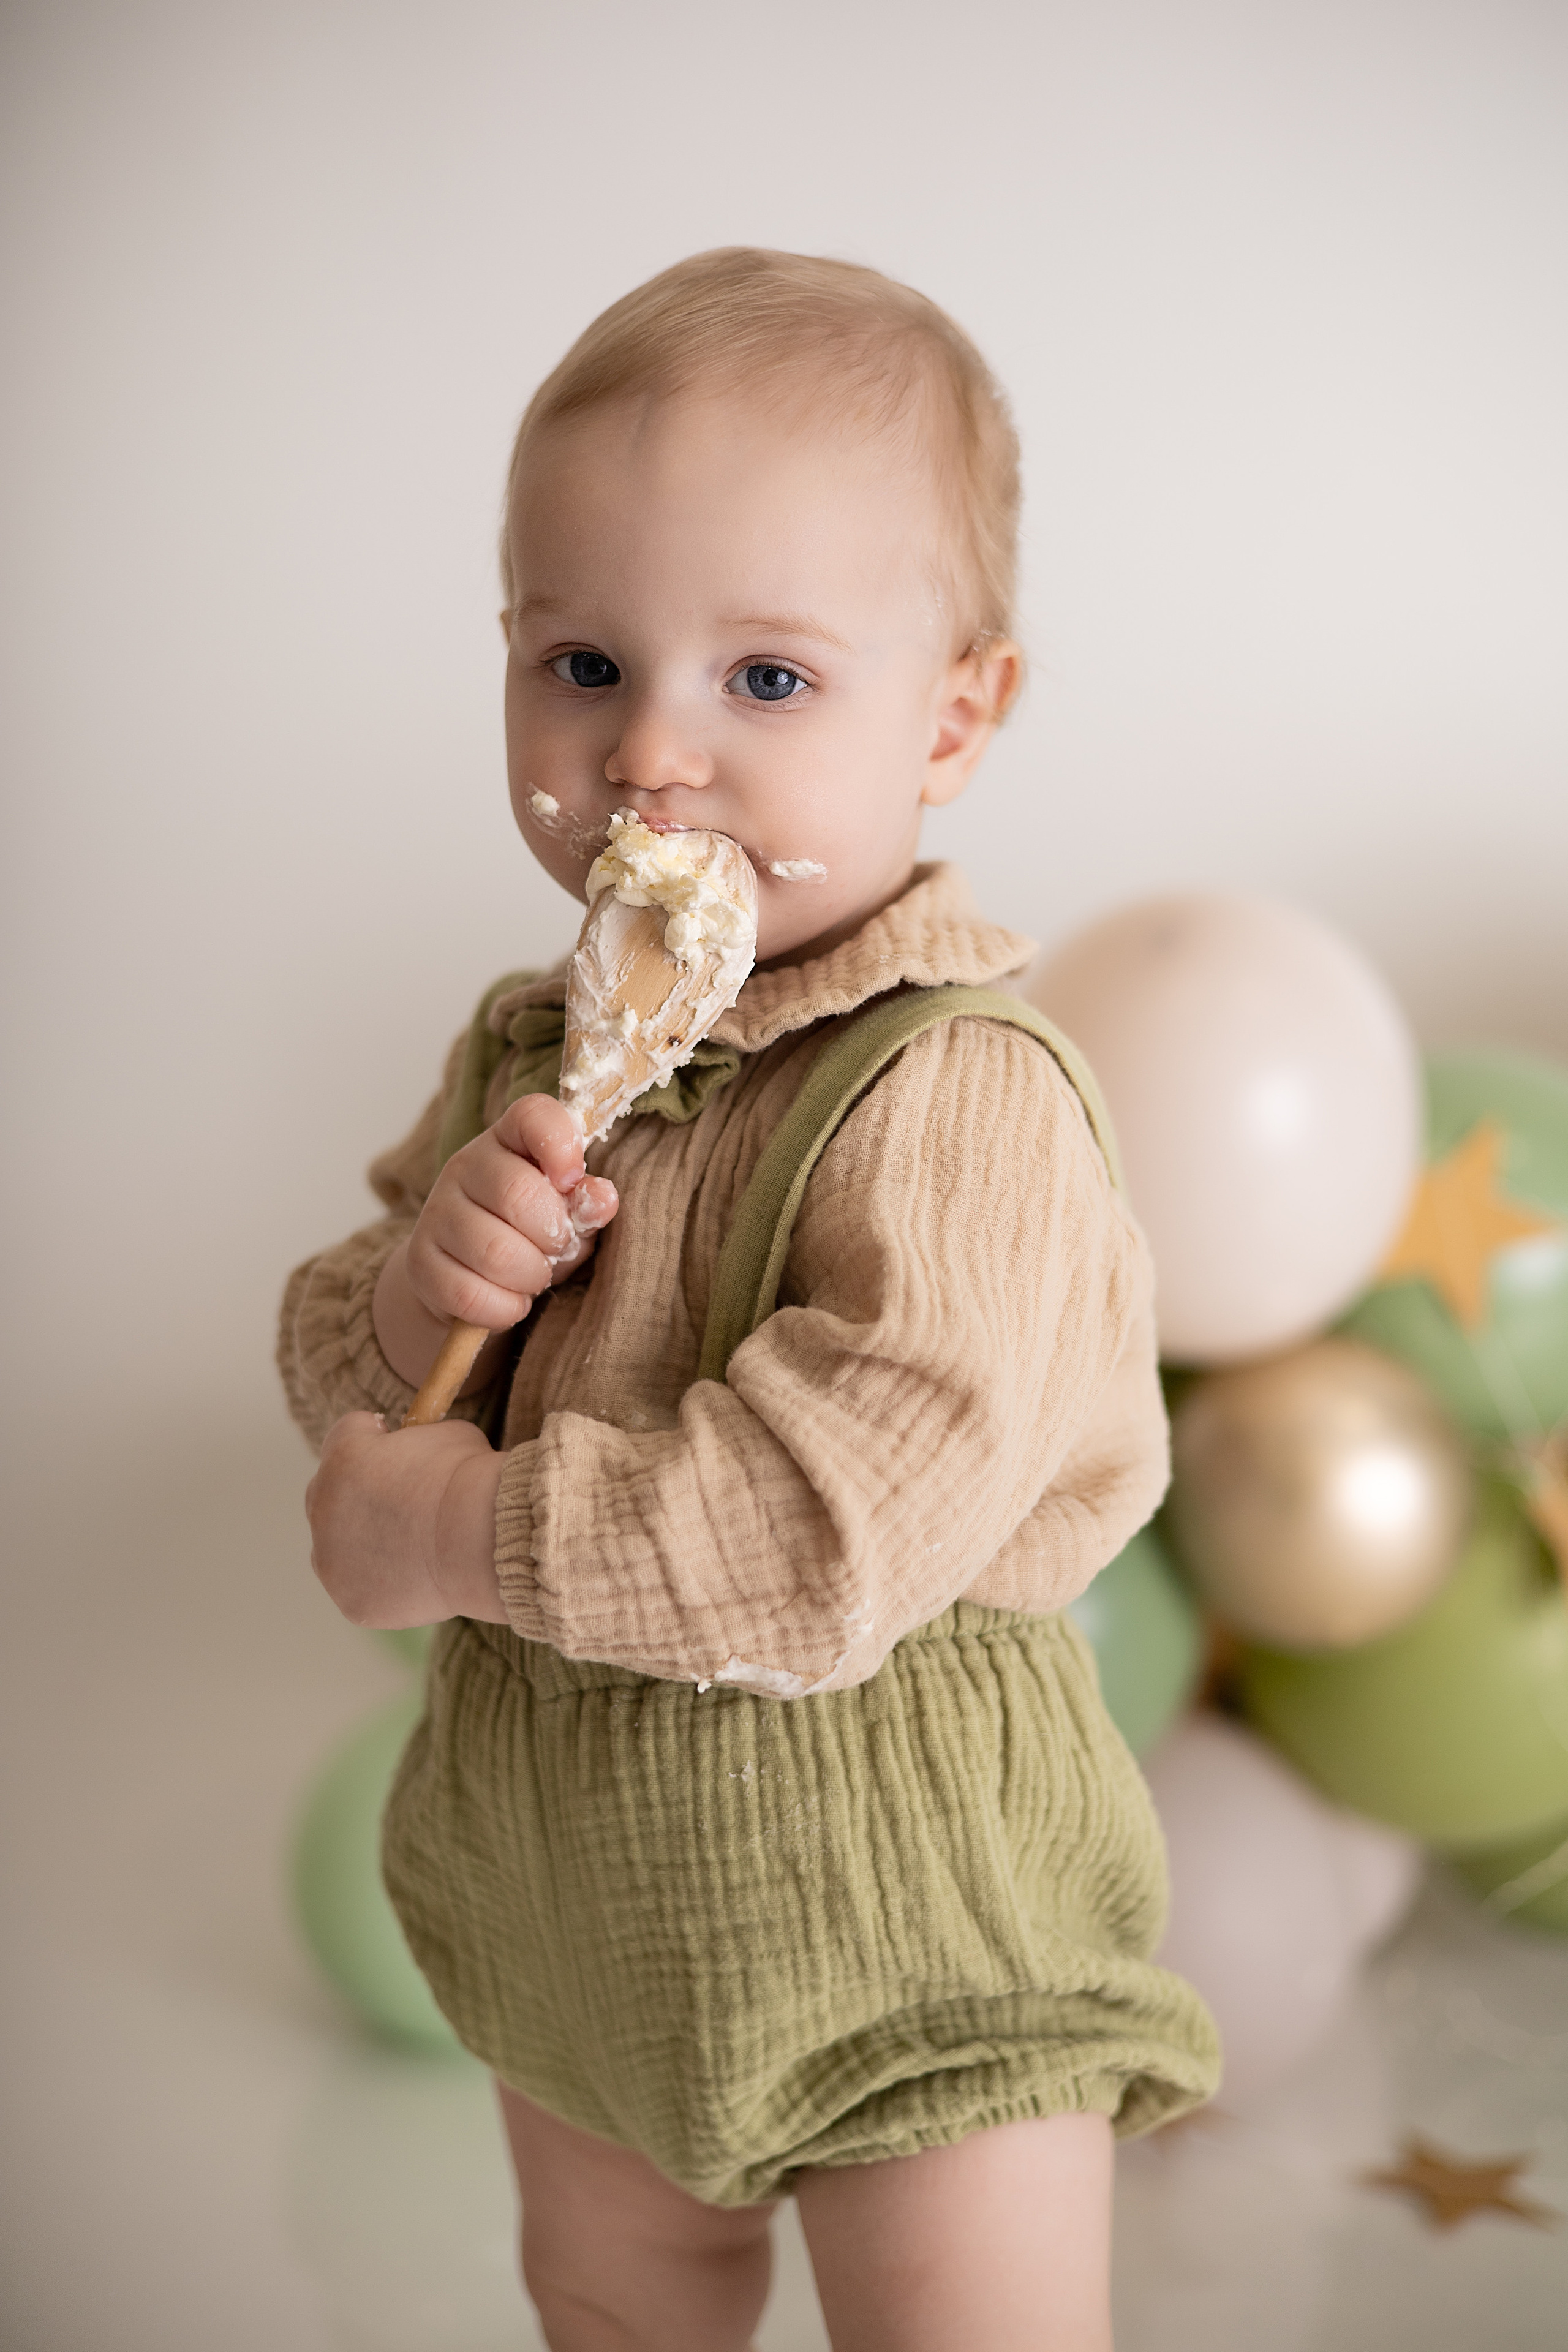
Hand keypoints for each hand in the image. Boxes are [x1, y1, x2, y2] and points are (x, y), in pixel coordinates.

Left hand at [306, 1411, 507, 1628]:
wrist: (481, 1541)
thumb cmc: (470, 1481)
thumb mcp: (446, 1435)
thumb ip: (417, 1443)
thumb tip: (421, 1458)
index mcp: (344, 1455)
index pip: (349, 1433)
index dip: (376, 1437)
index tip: (397, 1446)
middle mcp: (323, 1505)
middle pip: (331, 1492)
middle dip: (362, 1493)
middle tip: (404, 1505)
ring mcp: (331, 1558)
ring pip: (339, 1547)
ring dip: (365, 1543)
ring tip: (414, 1547)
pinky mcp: (351, 1600)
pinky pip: (362, 1588)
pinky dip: (384, 1584)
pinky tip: (419, 1578)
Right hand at [374, 1093, 617, 1387]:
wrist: (460, 1278)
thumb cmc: (528, 1236)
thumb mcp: (566, 1215)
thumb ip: (587, 1203)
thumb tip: (602, 1198)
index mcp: (508, 1141)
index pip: (533, 1115)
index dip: (562, 1143)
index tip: (573, 1178)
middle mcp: (464, 1167)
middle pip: (518, 1193)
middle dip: (553, 1235)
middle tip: (557, 1248)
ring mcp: (436, 1214)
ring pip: (496, 1252)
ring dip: (531, 1277)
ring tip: (534, 1277)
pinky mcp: (419, 1263)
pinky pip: (471, 1294)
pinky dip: (504, 1309)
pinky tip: (509, 1300)